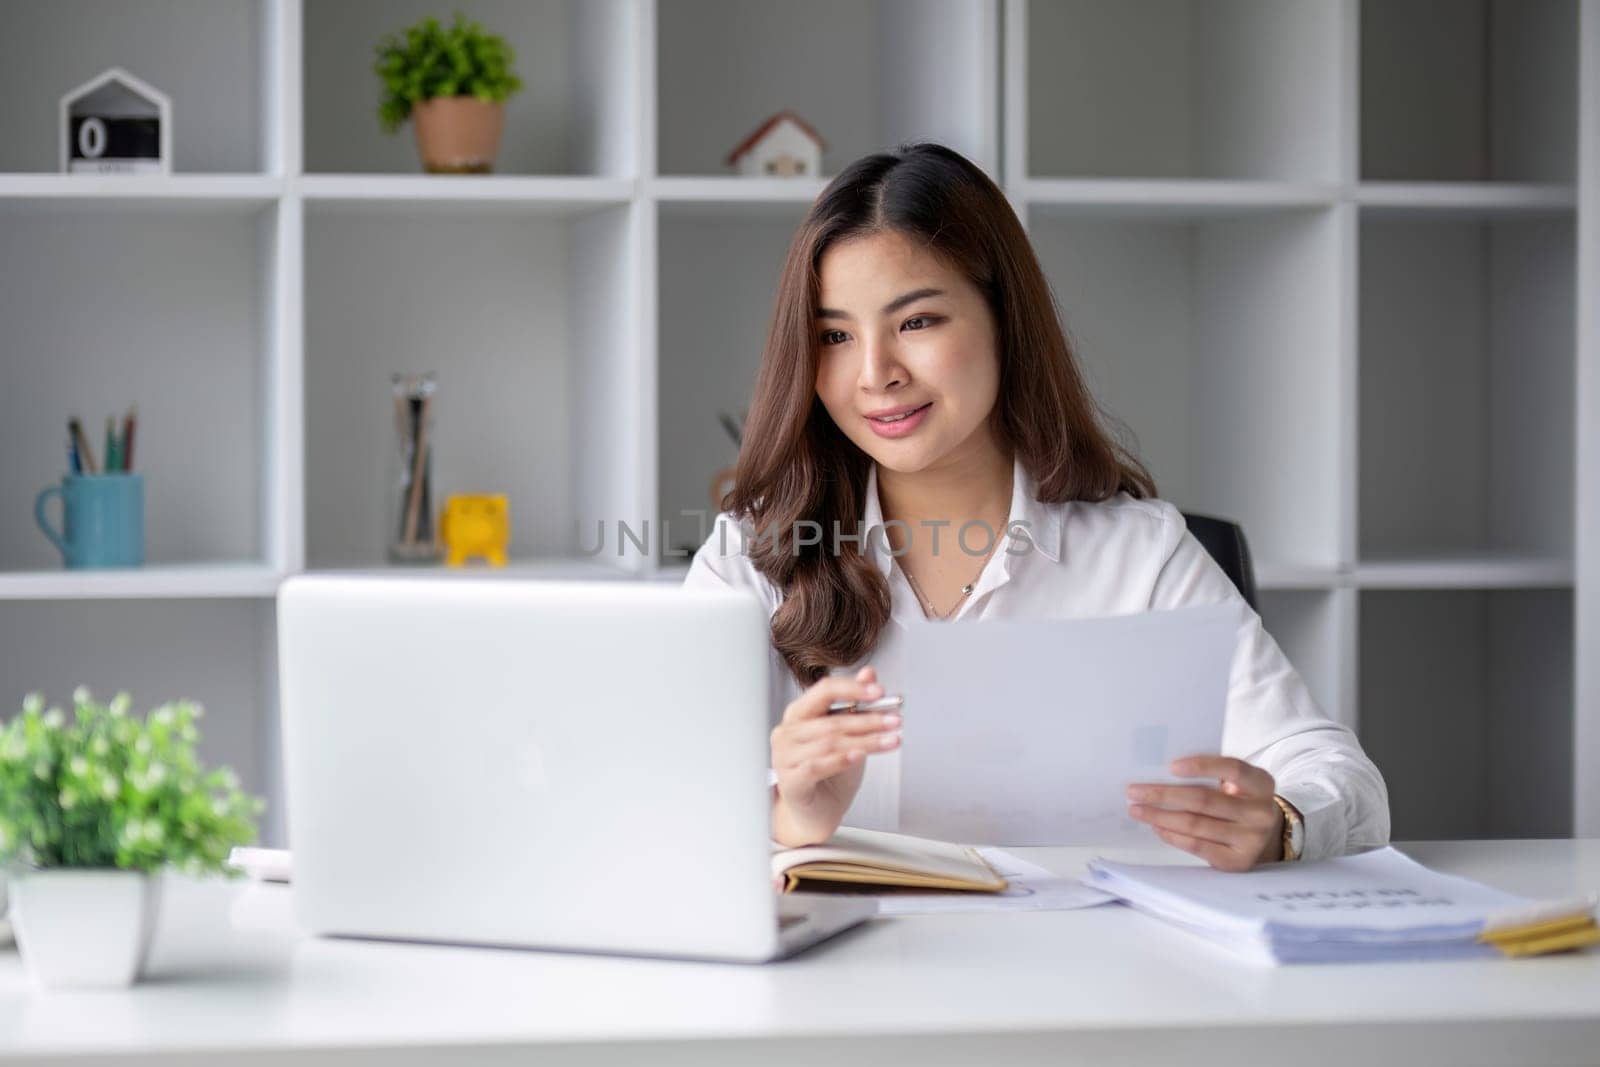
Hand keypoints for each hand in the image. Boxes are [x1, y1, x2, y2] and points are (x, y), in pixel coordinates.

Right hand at [770, 666, 900, 845]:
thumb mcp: (848, 735)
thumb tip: (869, 674)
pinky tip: (859, 755)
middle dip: (869, 720)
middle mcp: (787, 733)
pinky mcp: (790, 781)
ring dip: (866, 741)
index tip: (880, 691)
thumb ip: (855, 704)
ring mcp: (785, 757)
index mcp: (798, 714)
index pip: (824, 690)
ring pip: (830, 743)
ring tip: (890, 740)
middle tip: (895, 720)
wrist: (816, 812)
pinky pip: (817, 765)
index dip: (853, 688)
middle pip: (832, 720)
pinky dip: (841, 759)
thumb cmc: (829, 772)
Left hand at [1125, 755, 1283, 871]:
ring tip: (1137, 810)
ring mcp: (1251, 839)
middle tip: (1134, 791)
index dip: (1202, 766)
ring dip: (1160, 816)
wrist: (1264, 836)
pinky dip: (1172, 835)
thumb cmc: (1239, 800)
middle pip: (1205, 800)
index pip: (1233, 769)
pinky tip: (1156, 826)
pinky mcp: (1237, 861)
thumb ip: (1211, 775)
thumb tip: (1160, 773)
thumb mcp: (1236, 783)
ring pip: (1196, 824)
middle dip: (1163, 794)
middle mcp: (1261, 812)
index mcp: (1261, 783)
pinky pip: (1197, 846)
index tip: (1170, 766)